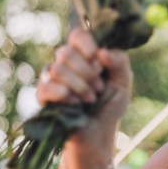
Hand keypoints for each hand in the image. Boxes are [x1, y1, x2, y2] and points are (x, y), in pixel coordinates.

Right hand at [37, 27, 132, 147]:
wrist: (99, 133)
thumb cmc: (110, 105)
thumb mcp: (123, 82)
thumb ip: (119, 62)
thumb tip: (102, 52)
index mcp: (84, 55)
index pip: (77, 35)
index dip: (87, 45)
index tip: (99, 62)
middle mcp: (65, 63)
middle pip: (65, 52)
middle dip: (86, 72)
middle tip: (98, 88)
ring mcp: (52, 79)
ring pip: (56, 69)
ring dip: (78, 86)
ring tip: (90, 99)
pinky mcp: (44, 97)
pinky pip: (46, 87)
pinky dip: (64, 95)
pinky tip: (75, 104)